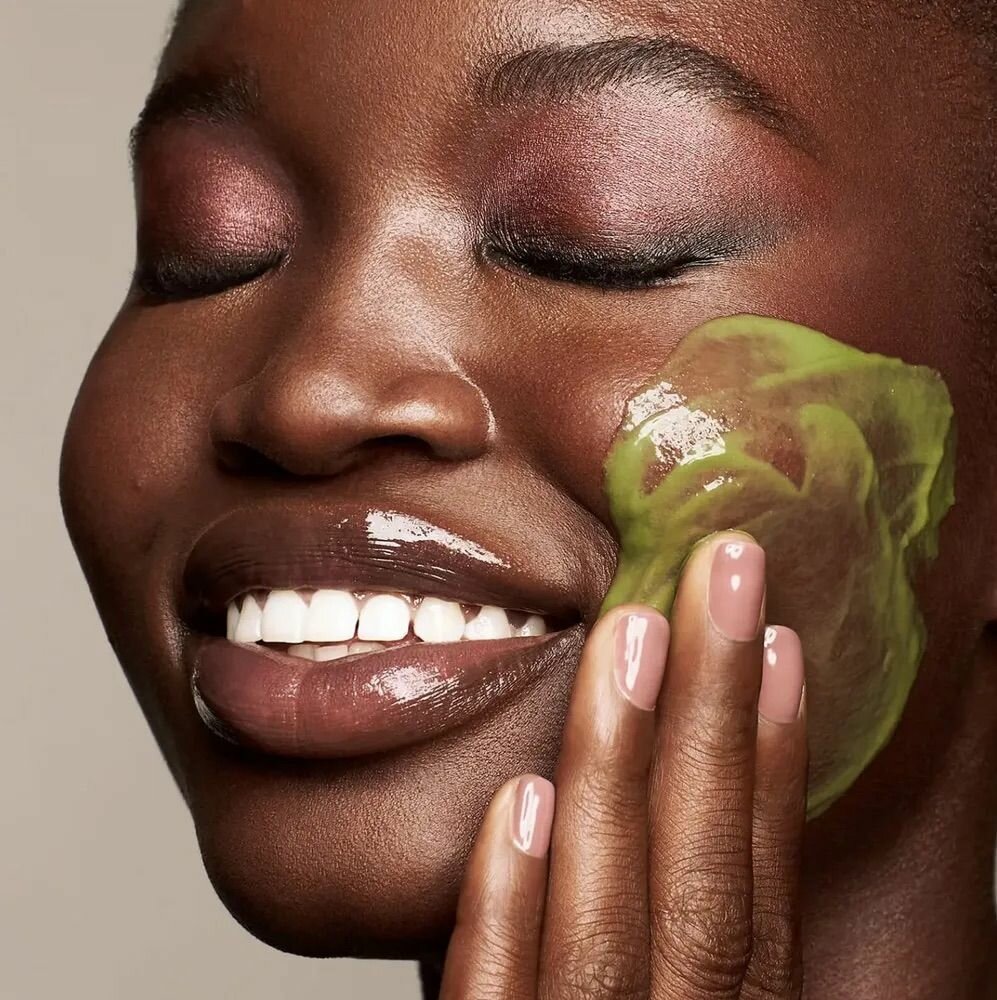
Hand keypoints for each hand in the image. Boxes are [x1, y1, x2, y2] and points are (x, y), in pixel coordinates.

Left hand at [440, 533, 807, 999]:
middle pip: (706, 887)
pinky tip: (520, 799)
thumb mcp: (647, 993)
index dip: (775, 765)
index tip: (779, 642)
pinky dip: (510, 906)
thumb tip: (640, 762)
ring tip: (630, 636)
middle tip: (722, 573)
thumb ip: (645, 909)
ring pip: (609, 928)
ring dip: (618, 770)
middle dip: (715, 717)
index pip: (760, 892)